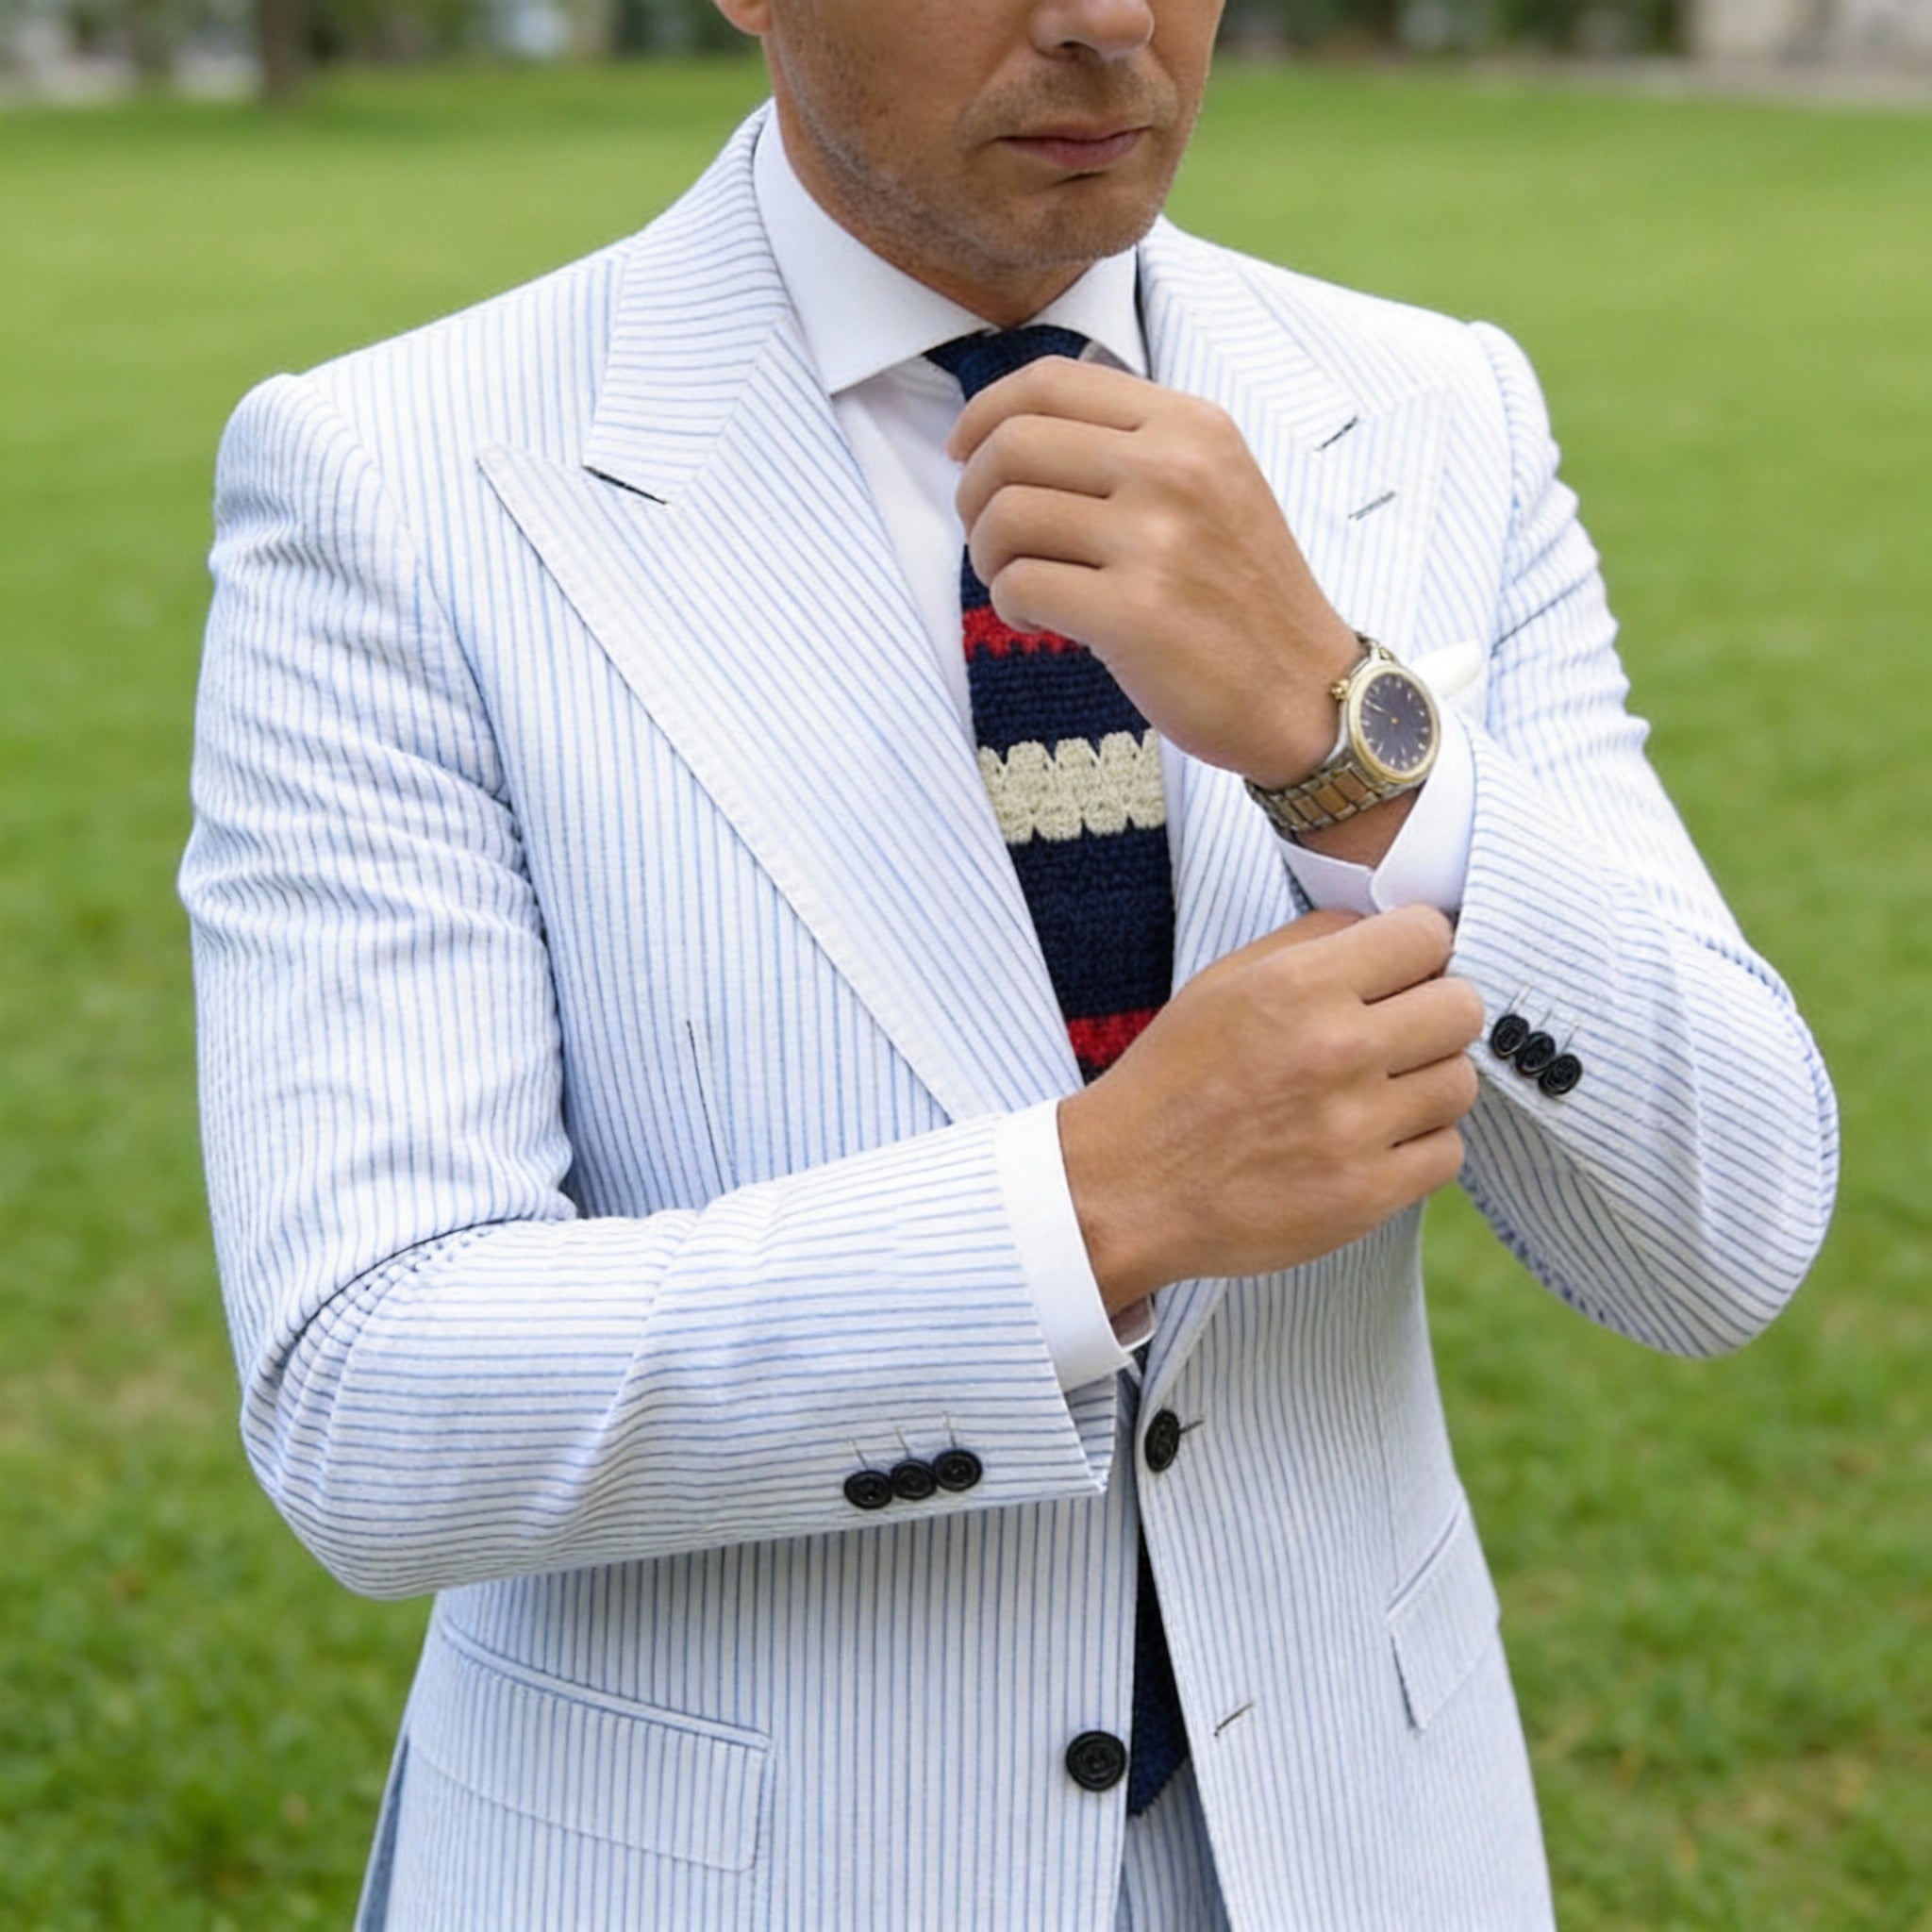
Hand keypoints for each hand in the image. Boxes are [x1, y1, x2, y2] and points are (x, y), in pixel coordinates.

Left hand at [949, 356, 1360, 789]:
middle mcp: (1174, 470)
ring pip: (1006, 517)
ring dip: (989, 557)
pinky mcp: (1135, 615)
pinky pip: (1020, 586)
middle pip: (1012, 446)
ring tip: (1018, 584)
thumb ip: (1131, 445)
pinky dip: (1011, 606)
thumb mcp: (1213, 483)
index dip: (986, 413)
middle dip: (975, 495)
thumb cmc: (1241, 594)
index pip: (1051, 381)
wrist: (1303, 691)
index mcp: (1190, 425)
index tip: (963, 451)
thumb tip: (1009, 431)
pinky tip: (1040, 621)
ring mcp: (1156, 541)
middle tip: (992, 537)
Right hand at [1057, 905, 1483, 1310]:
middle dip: (1435, 1014)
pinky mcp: (1365, 1194)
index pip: (1428, 934)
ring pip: (1460, 1082)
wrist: (1126, 1187)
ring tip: (1376, 1094)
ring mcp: (1355, 1127)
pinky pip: (1446, 1154)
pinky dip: (1417, 1148)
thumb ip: (1309, 943)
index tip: (1401, 972)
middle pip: (1463, 1007)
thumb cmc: (1174, 1078)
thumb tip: (1386, 926)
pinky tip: (1370, 1143)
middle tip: (1398, 1035)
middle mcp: (1335, 1049)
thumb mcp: (1222, 983)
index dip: (1420, 949)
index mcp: (1298, 985)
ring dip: (1427, 1084)